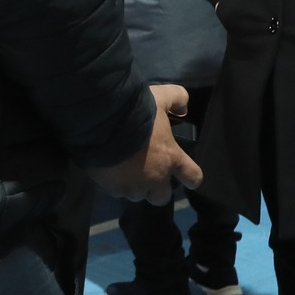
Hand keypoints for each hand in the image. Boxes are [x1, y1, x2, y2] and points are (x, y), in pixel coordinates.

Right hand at [91, 85, 203, 203]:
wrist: (102, 122)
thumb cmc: (136, 112)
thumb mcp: (161, 96)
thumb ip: (177, 98)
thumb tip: (183, 108)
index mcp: (171, 158)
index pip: (193, 177)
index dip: (191, 178)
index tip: (187, 177)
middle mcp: (155, 178)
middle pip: (162, 197)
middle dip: (156, 189)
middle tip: (147, 174)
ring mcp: (132, 186)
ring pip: (136, 195)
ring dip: (133, 185)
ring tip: (123, 169)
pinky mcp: (111, 188)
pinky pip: (115, 191)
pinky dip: (113, 182)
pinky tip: (108, 169)